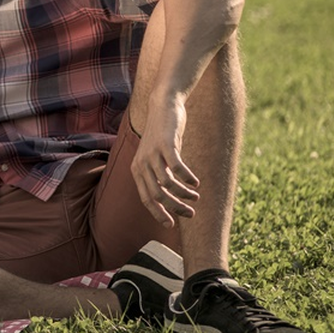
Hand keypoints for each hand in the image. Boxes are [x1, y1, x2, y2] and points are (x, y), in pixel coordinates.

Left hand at [130, 93, 200, 226]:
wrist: (163, 107)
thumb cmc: (162, 136)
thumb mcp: (158, 158)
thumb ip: (161, 175)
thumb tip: (172, 198)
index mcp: (137, 170)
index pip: (146, 198)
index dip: (159, 213)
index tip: (171, 225)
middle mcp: (141, 163)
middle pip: (157, 195)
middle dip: (175, 208)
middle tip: (191, 213)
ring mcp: (152, 154)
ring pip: (167, 184)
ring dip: (183, 194)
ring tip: (196, 197)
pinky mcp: (165, 144)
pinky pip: (177, 167)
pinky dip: (187, 177)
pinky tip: (196, 182)